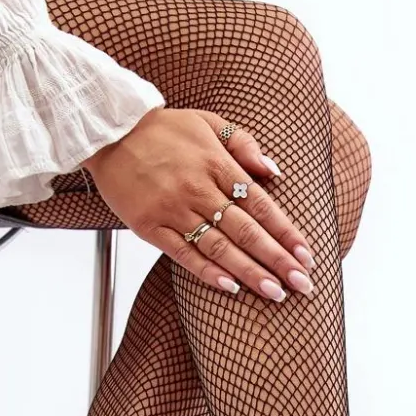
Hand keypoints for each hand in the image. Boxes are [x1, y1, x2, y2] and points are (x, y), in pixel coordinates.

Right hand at [82, 108, 315, 301]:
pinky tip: (230, 288)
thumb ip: (244, 144)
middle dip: (278, 260)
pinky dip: (207, 272)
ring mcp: (174, 210)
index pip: (261, 204)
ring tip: (275, 293)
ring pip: (220, 247)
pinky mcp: (150, 226)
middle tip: (303, 285)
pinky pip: (183, 253)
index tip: (306, 256)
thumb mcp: (208, 121)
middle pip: (247, 231)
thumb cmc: (162, 129)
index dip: (286, 232)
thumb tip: (275, 172)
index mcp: (217, 164)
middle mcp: (199, 189)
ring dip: (250, 273)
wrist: (108, 130)